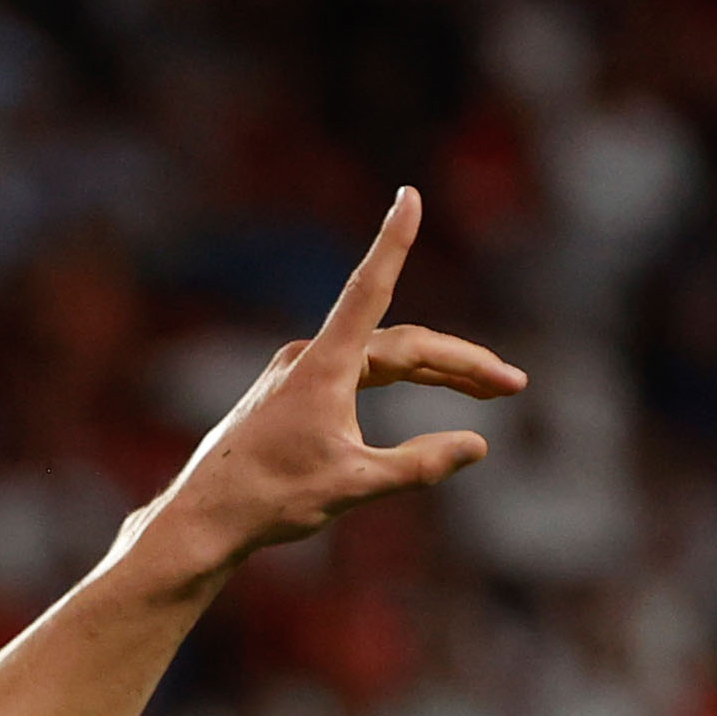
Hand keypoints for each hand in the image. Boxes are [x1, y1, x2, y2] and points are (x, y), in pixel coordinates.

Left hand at [165, 187, 525, 561]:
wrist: (202, 519)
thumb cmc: (269, 500)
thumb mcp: (354, 485)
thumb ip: (419, 465)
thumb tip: (478, 445)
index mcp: (323, 367)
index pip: (370, 289)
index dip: (394, 241)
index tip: (409, 196)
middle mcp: (309, 359)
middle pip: (401, 345)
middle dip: (460, 363)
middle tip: (513, 385)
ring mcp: (298, 374)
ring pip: (382, 360)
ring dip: (435, 372)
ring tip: (489, 391)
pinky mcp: (292, 392)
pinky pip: (359, 372)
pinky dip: (399, 379)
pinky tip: (429, 386)